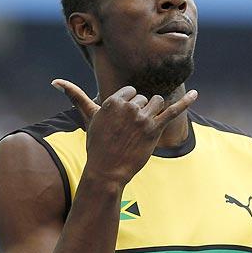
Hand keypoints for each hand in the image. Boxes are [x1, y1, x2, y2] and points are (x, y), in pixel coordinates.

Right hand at [51, 79, 197, 184]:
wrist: (107, 171)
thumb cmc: (97, 144)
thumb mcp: (88, 117)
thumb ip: (75, 96)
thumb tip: (55, 81)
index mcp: (113, 101)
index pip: (131, 92)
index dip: (129, 106)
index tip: (124, 121)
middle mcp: (128, 106)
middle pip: (145, 99)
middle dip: (141, 112)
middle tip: (130, 132)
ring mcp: (143, 117)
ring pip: (157, 103)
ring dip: (154, 113)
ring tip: (143, 130)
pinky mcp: (155, 129)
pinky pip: (173, 111)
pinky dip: (186, 102)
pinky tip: (196, 94)